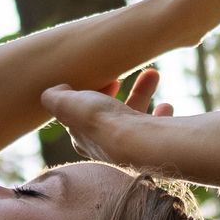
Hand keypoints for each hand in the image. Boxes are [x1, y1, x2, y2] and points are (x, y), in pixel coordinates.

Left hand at [43, 66, 177, 171]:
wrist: (143, 144)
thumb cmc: (104, 123)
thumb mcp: (69, 104)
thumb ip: (55, 98)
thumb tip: (52, 92)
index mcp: (84, 139)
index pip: (80, 116)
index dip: (85, 94)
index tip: (95, 77)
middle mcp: (107, 146)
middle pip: (108, 114)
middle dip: (114, 92)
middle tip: (120, 76)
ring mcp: (132, 146)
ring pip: (135, 116)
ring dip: (141, 93)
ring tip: (152, 74)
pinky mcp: (155, 146)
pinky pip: (157, 129)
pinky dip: (161, 115)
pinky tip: (166, 105)